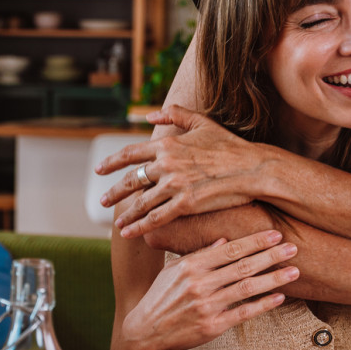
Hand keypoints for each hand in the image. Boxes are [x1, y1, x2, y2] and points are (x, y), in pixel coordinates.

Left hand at [96, 105, 274, 237]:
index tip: (98, 169)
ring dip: (126, 214)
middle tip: (103, 201)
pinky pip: (156, 218)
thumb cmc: (230, 145)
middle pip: (130, 180)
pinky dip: (140, 226)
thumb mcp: (202, 122)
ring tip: (117, 224)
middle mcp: (166, 164)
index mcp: (167, 144)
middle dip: (114, 193)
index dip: (111, 162)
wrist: (252, 167)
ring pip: (141, 202)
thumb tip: (149, 115)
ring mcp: (175, 184)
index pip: (130, 154)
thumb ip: (174, 115)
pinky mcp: (185, 203)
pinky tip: (129, 234)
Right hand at [119, 231, 299, 349]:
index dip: (255, 241)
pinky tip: (279, 297)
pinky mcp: (212, 326)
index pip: (230, 249)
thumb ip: (199, 256)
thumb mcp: (174, 270)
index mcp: (190, 266)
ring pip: (246, 288)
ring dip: (273, 278)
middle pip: (242, 266)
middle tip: (293, 247)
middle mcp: (199, 284)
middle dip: (270, 255)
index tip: (275, 234)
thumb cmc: (161, 297)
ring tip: (294, 271)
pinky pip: (243, 313)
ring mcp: (206, 306)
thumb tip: (224, 241)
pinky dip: (263, 304)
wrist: (144, 331)